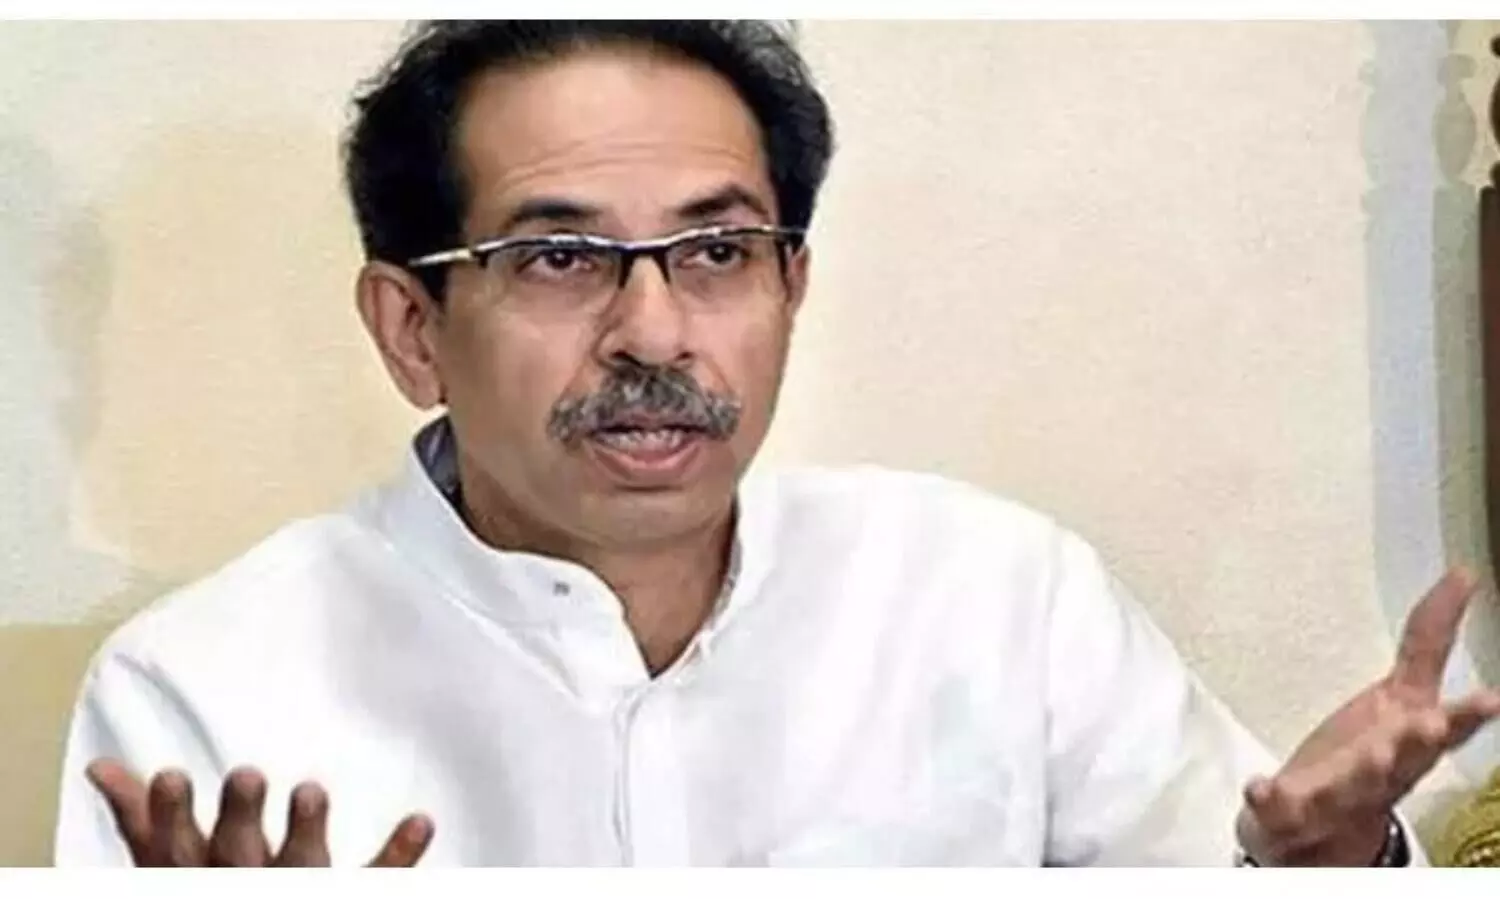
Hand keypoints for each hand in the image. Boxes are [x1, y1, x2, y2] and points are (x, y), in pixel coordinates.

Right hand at [86, 759, 434, 865]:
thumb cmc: (215, 892)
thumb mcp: (171, 868)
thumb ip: (144, 821)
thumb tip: (103, 767)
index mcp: (200, 874)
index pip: (176, 847)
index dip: (172, 815)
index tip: (172, 774)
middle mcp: (244, 884)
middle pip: (237, 852)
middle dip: (240, 816)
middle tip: (249, 774)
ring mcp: (299, 893)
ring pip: (301, 864)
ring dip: (307, 828)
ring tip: (312, 789)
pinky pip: (374, 877)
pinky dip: (399, 852)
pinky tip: (421, 820)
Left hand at [1235, 567, 1499, 864]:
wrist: (1317, 835)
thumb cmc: (1368, 755)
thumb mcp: (1403, 697)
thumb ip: (1428, 642)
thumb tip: (1465, 573)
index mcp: (1407, 738)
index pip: (1444, 721)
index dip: (1468, 712)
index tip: (1493, 700)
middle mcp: (1383, 770)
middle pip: (1407, 757)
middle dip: (1421, 741)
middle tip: (1434, 725)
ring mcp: (1338, 794)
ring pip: (1355, 784)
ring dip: (1366, 770)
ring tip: (1374, 754)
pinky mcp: (1292, 813)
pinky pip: (1278, 805)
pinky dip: (1269, 796)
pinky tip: (1260, 785)